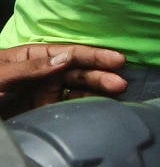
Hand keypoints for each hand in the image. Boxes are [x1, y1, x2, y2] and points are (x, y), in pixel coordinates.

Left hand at [0, 43, 127, 117]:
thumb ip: (31, 68)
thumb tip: (66, 57)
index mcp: (31, 57)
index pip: (67, 53)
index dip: (93, 56)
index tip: (116, 60)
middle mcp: (41, 74)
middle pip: (76, 72)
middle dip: (99, 75)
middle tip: (121, 84)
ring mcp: (42, 94)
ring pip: (76, 89)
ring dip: (96, 91)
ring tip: (116, 95)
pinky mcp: (41, 113)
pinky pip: (67, 108)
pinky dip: (84, 107)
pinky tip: (98, 108)